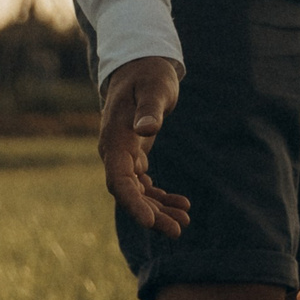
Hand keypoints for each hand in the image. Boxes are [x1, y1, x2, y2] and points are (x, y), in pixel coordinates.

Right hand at [97, 56, 189, 235]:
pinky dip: (160, 196)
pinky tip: (183, 204)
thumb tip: (146, 130)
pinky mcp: (134, 156)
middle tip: (178, 230)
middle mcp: (114, 152)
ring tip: (184, 222)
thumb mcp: (154, 89)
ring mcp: (123, 156)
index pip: (118, 179)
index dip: (132, 202)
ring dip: (158, 209)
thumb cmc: (149, 76)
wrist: (140, 68)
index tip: (149, 222)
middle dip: (150, 214)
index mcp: (114, 139)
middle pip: (128, 192)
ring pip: (137, 192)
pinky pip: (144, 184)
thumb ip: (150, 109)